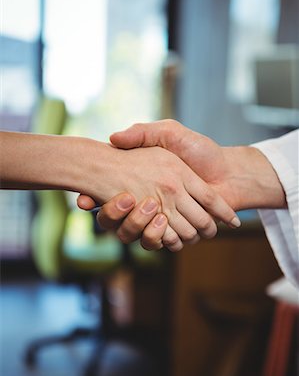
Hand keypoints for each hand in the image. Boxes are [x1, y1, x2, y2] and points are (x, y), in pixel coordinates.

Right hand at [78, 137, 239, 250]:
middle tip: (120, 200)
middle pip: (115, 219)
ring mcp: (162, 219)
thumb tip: (112, 137)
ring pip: (135, 233)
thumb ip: (143, 133)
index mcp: (142, 182)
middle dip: (111, 214)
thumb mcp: (170, 134)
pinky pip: (160, 242)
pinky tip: (164, 221)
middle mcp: (148, 202)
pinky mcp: (177, 232)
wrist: (230, 172)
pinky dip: (161, 237)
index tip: (82, 200)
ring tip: (149, 208)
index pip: (107, 194)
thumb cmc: (201, 151)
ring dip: (137, 226)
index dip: (90, 199)